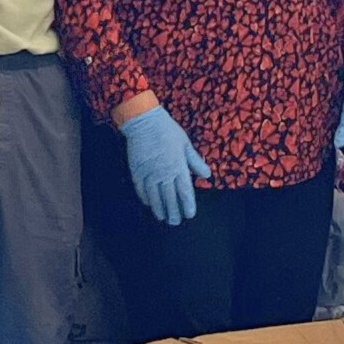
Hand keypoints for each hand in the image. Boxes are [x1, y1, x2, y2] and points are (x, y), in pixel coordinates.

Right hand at [121, 102, 210, 225]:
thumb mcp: (186, 144)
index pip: (185, 191)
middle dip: (173, 212)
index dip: (187, 205)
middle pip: (169, 198)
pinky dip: (145, 198)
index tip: (189, 214)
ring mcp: (149, 174)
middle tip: (175, 222)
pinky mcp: (137, 171)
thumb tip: (207, 175)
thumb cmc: (167, 131)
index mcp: (178, 167)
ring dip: (159, 209)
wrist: (144, 121)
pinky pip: (141, 189)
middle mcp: (164, 174)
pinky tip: (148, 204)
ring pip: (154, 197)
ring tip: (162, 217)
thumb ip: (195, 162)